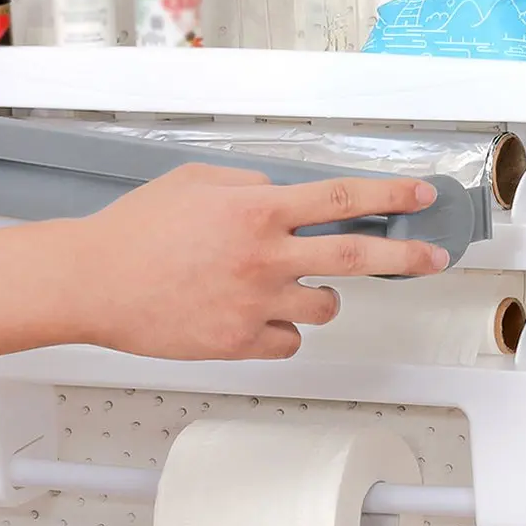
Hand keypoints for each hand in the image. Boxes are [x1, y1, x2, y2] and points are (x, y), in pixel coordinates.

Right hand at [67, 163, 447, 360]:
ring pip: (325, 308)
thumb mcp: (194, 182)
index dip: (389, 193)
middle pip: (357, 255)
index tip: (420, 193)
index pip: (341, 197)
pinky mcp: (239, 343)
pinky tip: (255, 317)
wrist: (93, 281)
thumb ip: (247, 185)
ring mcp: (255, 304)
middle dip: (405, 256)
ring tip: (291, 289)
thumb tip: (282, 195)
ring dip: (323, 298)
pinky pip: (288, 342)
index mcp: (256, 211)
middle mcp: (265, 257)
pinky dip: (283, 331)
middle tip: (433, 258)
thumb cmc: (135, 230)